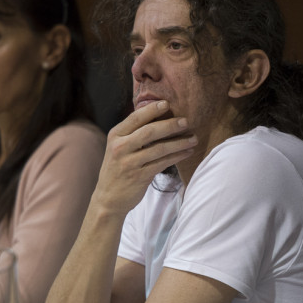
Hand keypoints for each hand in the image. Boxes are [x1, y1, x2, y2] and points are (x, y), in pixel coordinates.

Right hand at [93, 100, 196, 215]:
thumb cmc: (118, 168)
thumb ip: (133, 133)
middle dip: (170, 125)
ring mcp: (129, 163)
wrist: (108, 198)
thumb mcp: (118, 147)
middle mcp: (120, 147)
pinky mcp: (139, 176)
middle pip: (149, 131)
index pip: (135, 118)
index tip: (167, 104)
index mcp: (115, 135)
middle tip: (186, 121)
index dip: (152, 109)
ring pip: (159, 148)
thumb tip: (157, 115)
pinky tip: (187, 153)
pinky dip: (177, 156)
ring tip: (193, 138)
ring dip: (179, 142)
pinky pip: (162, 163)